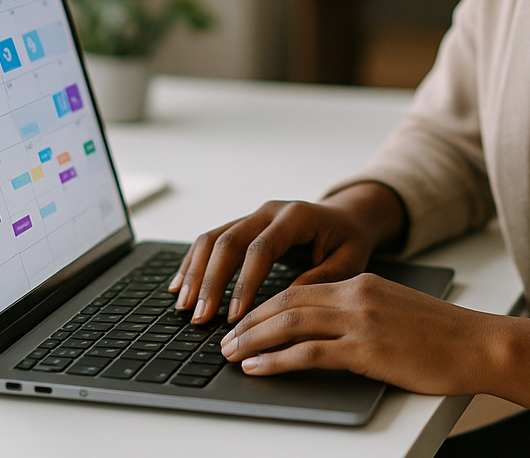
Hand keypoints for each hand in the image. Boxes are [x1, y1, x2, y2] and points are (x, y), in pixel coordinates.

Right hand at [167, 182, 406, 323]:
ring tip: (184, 306)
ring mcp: (253, 216)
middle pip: (229, 241)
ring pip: (213, 239)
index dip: (244, 283)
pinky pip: (211, 241)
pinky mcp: (243, 226)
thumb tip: (284, 307)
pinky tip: (180, 286)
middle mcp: (269, 212)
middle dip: (211, 282)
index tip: (235, 316)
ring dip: (195, 273)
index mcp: (296, 217)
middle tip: (200, 317)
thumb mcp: (348, 263)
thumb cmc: (349, 243)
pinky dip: (193, 263)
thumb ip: (318, 281)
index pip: (261, 249)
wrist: (347, 219)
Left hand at [219, 272, 499, 396]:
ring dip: (253, 338)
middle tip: (225, 337)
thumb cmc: (443, 336)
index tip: (244, 319)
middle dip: (250, 320)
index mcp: (363, 283)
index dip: (266, 304)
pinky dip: (276, 360)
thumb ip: (363, 312)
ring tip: (230, 353)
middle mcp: (357, 295)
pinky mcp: (366, 349)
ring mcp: (361, 321)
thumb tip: (329, 331)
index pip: (301, 288)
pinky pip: (308, 353)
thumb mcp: (396, 311)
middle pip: (288, 302)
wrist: (478, 344)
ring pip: (291, 323)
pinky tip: (257, 367)